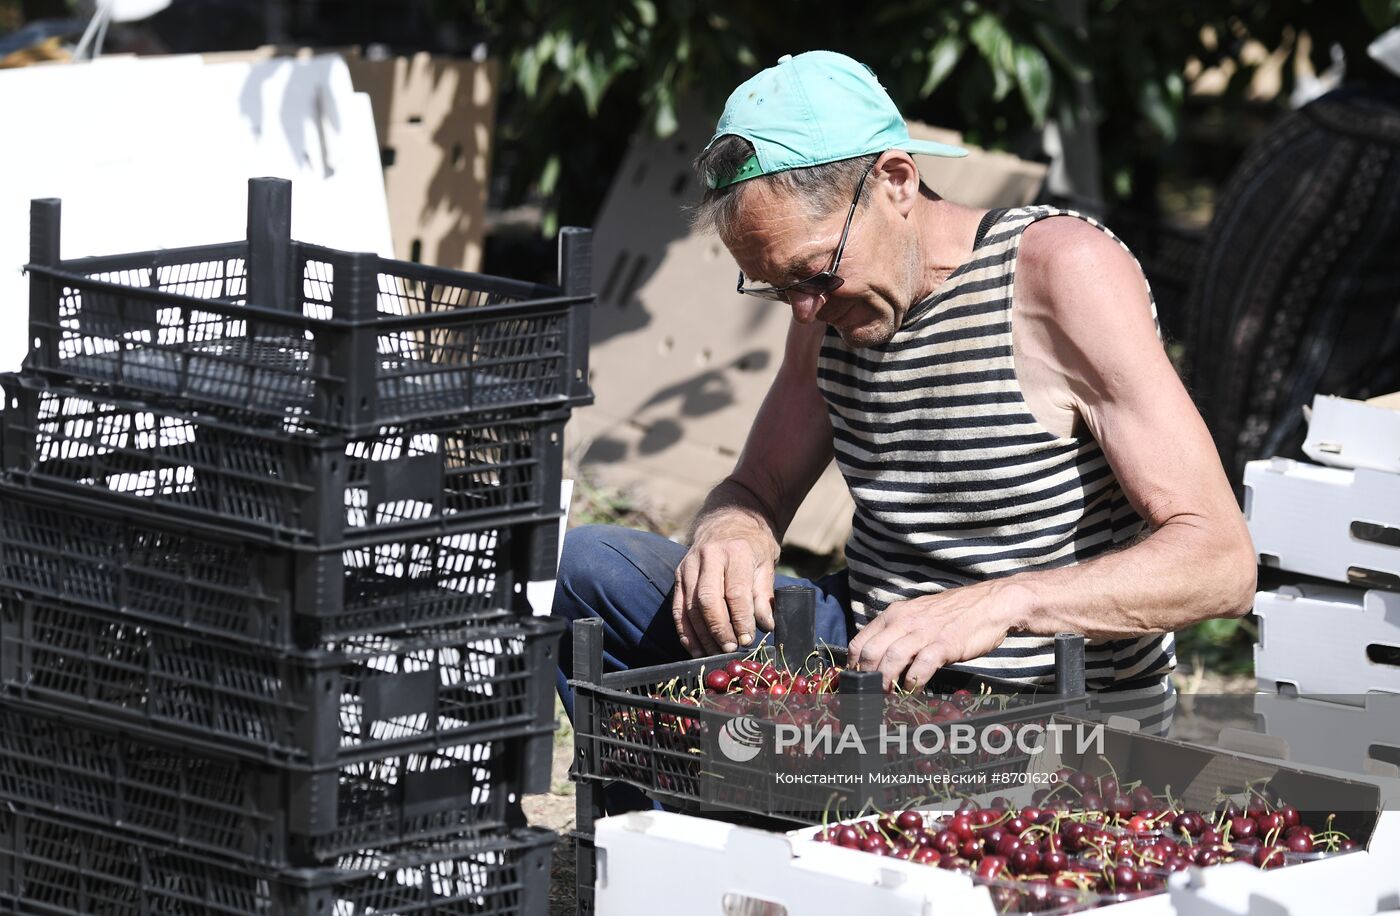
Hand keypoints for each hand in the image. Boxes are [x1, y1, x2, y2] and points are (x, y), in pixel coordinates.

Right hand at [671, 534, 776, 656]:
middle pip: (708, 600)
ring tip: (714, 653)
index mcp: (735, 552)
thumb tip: (766, 625)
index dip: (741, 620)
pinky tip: (694, 648)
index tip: (747, 640)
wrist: (729, 520)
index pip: (735, 592)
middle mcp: (709, 556)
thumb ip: (764, 595)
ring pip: (691, 606)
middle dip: (719, 629)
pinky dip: (685, 631)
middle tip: (730, 648)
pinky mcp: (679, 574)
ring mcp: (689, 565)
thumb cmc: (752, 545)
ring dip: (701, 635)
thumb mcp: (766, 564)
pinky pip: (678, 607)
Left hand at [846, 581, 1027, 691]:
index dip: (852, 665)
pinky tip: (911, 691)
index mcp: (894, 614)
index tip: (853, 682)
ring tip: (885, 695)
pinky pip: (920, 667)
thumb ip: (898, 633)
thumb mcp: (917, 616)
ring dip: (884, 682)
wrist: (990, 603)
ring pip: (891, 659)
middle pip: (871, 652)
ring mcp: (924, 632)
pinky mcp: (944, 644)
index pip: (860, 640)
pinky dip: (912, 683)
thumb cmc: (952, 614)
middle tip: (867, 693)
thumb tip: (879, 661)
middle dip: (865, 677)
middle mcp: (904, 620)